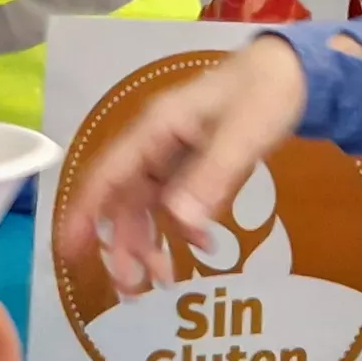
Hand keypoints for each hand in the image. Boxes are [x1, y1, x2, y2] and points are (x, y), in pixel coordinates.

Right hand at [53, 34, 311, 295]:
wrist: (292, 71)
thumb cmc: (265, 93)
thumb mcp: (243, 134)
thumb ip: (212, 176)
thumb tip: (178, 221)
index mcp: (155, 129)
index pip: (107, 175)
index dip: (83, 213)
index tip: (69, 251)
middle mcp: (154, 143)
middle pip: (123, 198)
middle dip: (122, 243)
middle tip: (130, 289)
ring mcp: (172, 153)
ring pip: (145, 204)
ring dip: (148, 241)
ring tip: (162, 282)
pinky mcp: (191, 162)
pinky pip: (173, 200)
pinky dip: (181, 227)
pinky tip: (202, 247)